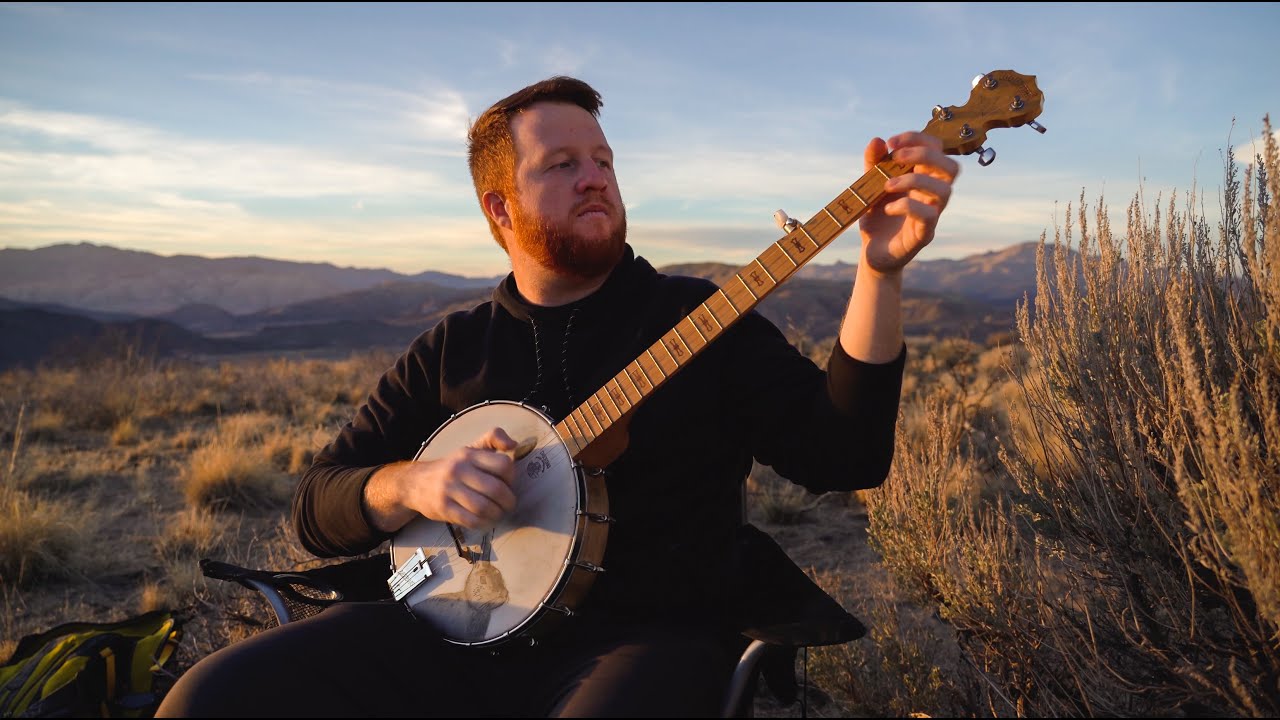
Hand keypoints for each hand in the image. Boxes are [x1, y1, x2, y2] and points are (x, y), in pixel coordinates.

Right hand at [397, 427, 518, 528]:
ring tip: (499, 513)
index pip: (503, 464)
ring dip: (497, 514)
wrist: (416, 483)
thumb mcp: (471, 448)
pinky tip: (486, 520)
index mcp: (469, 454)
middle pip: (496, 489)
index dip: (512, 477)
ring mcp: (449, 490)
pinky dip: (483, 523)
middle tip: (509, 504)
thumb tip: (513, 444)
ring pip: (484, 507)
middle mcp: (458, 470)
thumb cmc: (453, 467)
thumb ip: (493, 439)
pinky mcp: (443, 508)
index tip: (509, 484)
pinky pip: (471, 520)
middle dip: (508, 501)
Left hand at [859, 131, 960, 276]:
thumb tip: (877, 140)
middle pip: (951, 167)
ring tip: (887, 185)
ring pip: (944, 191)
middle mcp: (932, 195)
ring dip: (914, 180)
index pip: (936, 149)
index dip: (918, 139)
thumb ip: (873, 163)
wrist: (873, 252)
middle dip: (925, 154)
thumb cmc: (877, 217)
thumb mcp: (870, 186)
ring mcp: (931, 215)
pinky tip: (888, 208)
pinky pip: (928, 216)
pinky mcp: (923, 234)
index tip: (891, 143)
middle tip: (896, 158)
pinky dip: (906, 206)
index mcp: (924, 177)